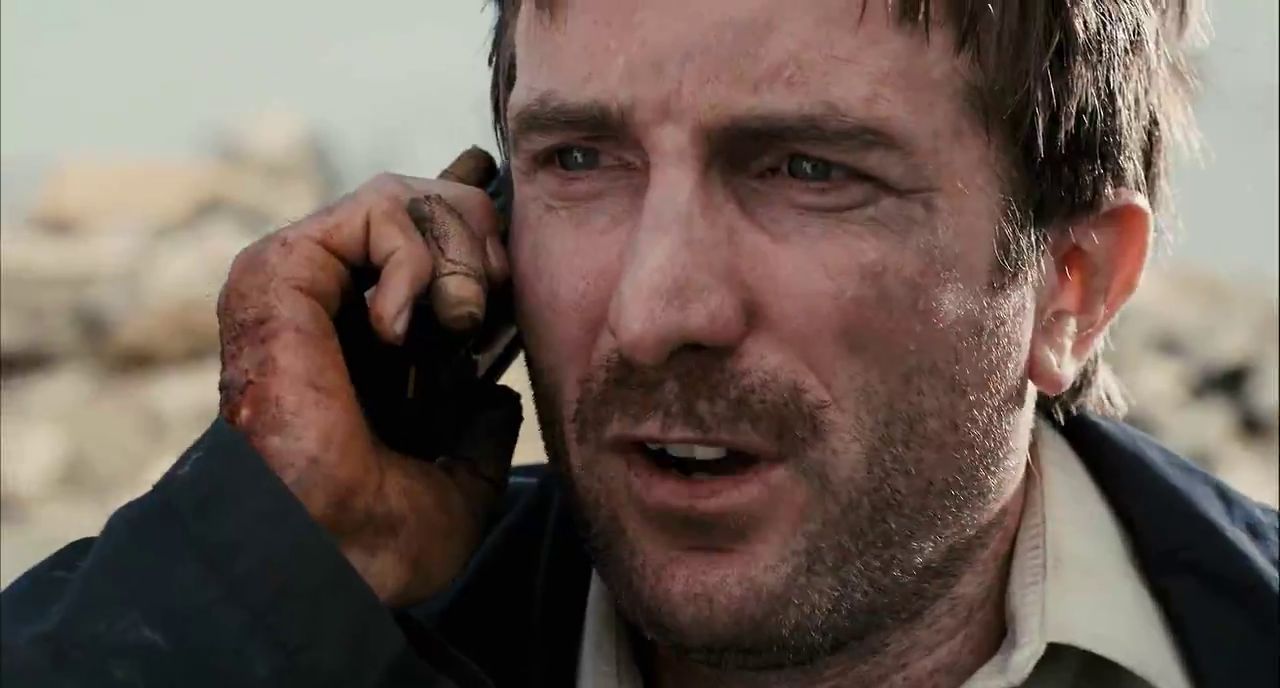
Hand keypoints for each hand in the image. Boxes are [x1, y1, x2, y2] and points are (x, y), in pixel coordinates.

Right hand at [216, 147, 520, 605]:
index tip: (489, 175)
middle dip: (484, 243)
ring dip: (459, 255)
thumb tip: (496, 396)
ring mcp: (306, 283)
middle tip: (486, 311)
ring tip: (458, 321)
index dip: (462, 206)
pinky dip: (418, 261)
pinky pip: (377, 210)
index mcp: (372, 347)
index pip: (418, 246)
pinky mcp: (281, 268)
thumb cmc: (381, 539)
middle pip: (429, 204)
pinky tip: (406, 327)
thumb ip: (479, 431)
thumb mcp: (462, 483)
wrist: (325, 553)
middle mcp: (337, 306)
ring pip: (406, 196)